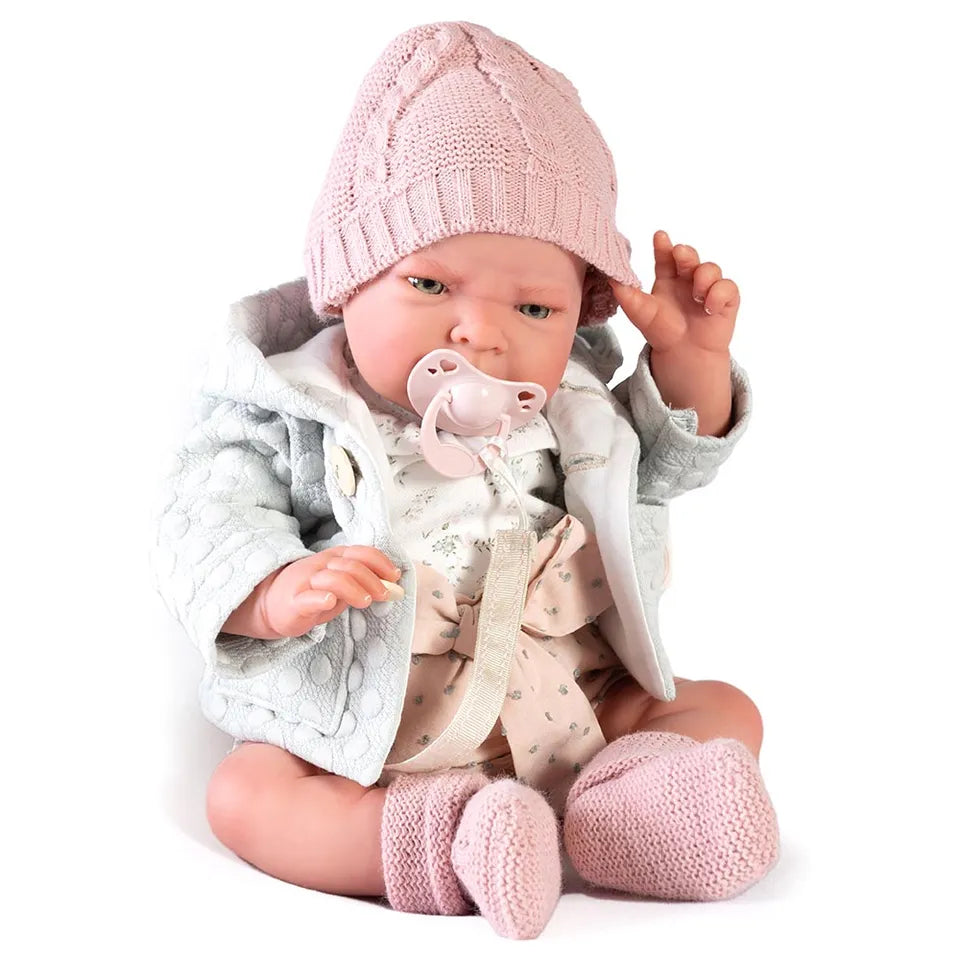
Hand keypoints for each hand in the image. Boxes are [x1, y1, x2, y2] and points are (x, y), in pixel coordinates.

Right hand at [262, 545, 401, 637]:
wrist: (269, 605)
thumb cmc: (311, 595)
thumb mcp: (340, 587)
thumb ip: (363, 585)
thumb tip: (394, 589)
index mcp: (333, 559)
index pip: (360, 552)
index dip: (380, 562)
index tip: (395, 576)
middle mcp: (320, 566)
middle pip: (350, 566)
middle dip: (373, 579)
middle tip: (387, 595)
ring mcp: (306, 583)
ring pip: (333, 578)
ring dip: (354, 589)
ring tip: (366, 602)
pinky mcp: (294, 603)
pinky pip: (308, 597)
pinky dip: (321, 598)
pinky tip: (331, 602)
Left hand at [608, 231, 738, 435]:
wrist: (684, 354)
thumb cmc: (662, 331)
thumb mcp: (641, 313)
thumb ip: (628, 296)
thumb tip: (611, 278)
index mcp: (667, 277)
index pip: (665, 256)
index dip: (663, 245)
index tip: (659, 236)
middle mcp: (687, 278)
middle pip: (689, 256)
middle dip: (685, 253)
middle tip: (679, 254)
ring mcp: (707, 287)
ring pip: (710, 268)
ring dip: (703, 277)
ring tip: (695, 296)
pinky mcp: (725, 299)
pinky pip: (727, 287)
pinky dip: (718, 295)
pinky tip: (708, 308)